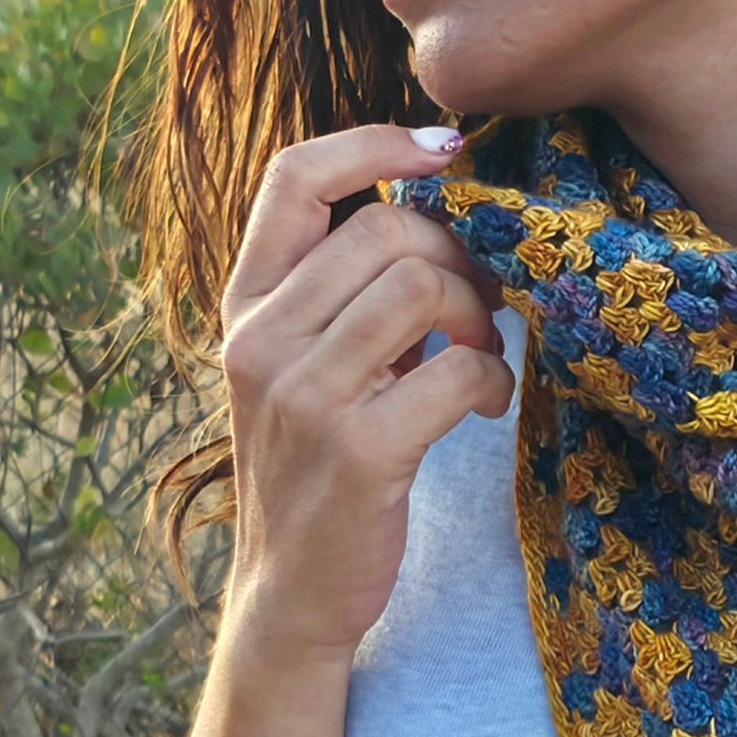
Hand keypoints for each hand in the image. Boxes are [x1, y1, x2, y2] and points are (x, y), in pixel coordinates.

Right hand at [214, 124, 514, 666]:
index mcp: (246, 307)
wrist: (291, 592)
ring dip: (479, 319)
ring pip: (420, 287)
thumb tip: (441, 218)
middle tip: (484, 312)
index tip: (446, 152)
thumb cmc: (318, 469)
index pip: (293, 179)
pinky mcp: (358, 452)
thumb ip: (343, 298)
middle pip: (387, 231)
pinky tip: (486, 406)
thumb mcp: (306, 370)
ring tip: (482, 361)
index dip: (376, 144)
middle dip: (459, 261)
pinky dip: (491, 383)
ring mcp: (303, 397)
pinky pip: (455, 372)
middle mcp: (260, 341)